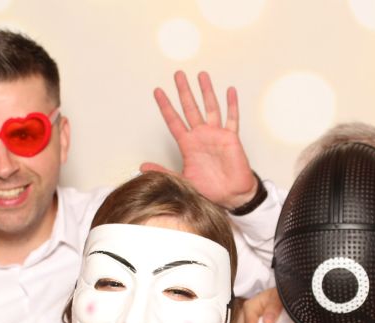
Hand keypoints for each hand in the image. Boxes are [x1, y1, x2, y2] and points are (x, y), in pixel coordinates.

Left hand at [142, 71, 258, 208]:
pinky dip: (232, 104)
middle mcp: (200, 136)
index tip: (158, 91)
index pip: (174, 120)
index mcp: (187, 144)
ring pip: (210, 107)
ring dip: (206, 91)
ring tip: (201, 75)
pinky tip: (230, 91)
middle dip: (184, 91)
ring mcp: (216, 134)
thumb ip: (163, 171)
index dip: (165, 106)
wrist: (230, 196)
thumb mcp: (181, 179)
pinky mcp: (230, 138)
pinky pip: (232, 118)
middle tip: (178, 74)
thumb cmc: (209, 189)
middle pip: (190, 108)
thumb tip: (142, 166)